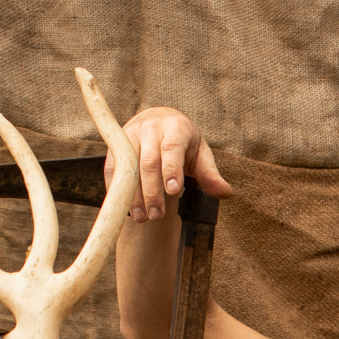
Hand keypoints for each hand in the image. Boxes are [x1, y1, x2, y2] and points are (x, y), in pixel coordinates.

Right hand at [107, 107, 233, 222]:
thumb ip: (210, 174)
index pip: (172, 149)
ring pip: (129, 167)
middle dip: (153, 191)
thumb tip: (225, 193)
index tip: (173, 191)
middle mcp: (151, 128)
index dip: (171, 169)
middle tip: (157, 216)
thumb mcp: (200, 154)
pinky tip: (125, 208)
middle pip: (149, 162)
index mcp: (176, 127)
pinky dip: (116, 189)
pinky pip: (113, 168)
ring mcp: (131, 134)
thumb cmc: (184, 141)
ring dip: (133, 195)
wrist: (159, 120)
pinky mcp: (116, 145)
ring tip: (141, 218)